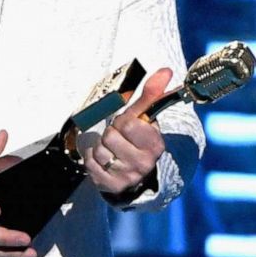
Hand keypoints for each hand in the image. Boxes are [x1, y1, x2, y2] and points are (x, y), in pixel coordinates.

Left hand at [84, 69, 170, 196]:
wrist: (137, 173)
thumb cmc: (139, 139)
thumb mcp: (146, 118)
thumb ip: (152, 94)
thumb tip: (166, 70)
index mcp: (155, 145)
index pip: (128, 124)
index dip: (123, 121)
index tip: (127, 125)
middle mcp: (143, 163)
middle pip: (110, 137)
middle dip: (110, 133)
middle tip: (118, 137)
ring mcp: (127, 176)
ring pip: (99, 151)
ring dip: (100, 146)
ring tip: (111, 149)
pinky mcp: (111, 186)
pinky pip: (90, 164)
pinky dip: (91, 158)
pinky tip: (102, 159)